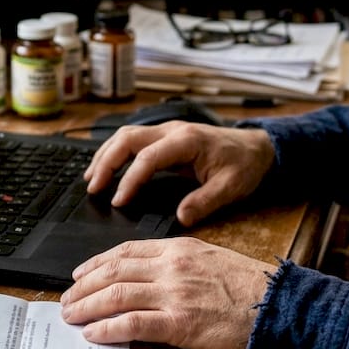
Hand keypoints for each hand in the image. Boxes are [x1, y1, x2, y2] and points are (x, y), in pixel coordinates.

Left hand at [59, 237, 274, 348]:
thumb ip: (179, 261)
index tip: (80, 272)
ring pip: (116, 295)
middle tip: (66, 298)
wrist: (276, 304)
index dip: (96, 262)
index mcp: (178, 248)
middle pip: (114, 271)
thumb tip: (150, 271)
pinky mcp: (179, 323)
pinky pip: (132, 324)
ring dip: (87, 306)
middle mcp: (171, 267)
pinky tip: (94, 332)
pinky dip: (108, 328)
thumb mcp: (210, 257)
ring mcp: (174, 295)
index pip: (126, 251)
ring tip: (71, 315)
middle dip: (83, 286)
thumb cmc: (249, 285)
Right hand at [84, 121, 274, 225]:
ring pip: (125, 135)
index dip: (130, 179)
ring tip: (91, 180)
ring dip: (105, 155)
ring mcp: (167, 131)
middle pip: (128, 138)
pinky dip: (114, 152)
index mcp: (187, 141)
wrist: (257, 147)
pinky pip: (132, 139)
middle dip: (106, 162)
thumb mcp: (231, 187)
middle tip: (93, 188)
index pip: (148, 156)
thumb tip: (181, 218)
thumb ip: (205, 201)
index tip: (118, 201)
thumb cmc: (244, 165)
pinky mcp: (165, 136)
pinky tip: (105, 169)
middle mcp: (172, 130)